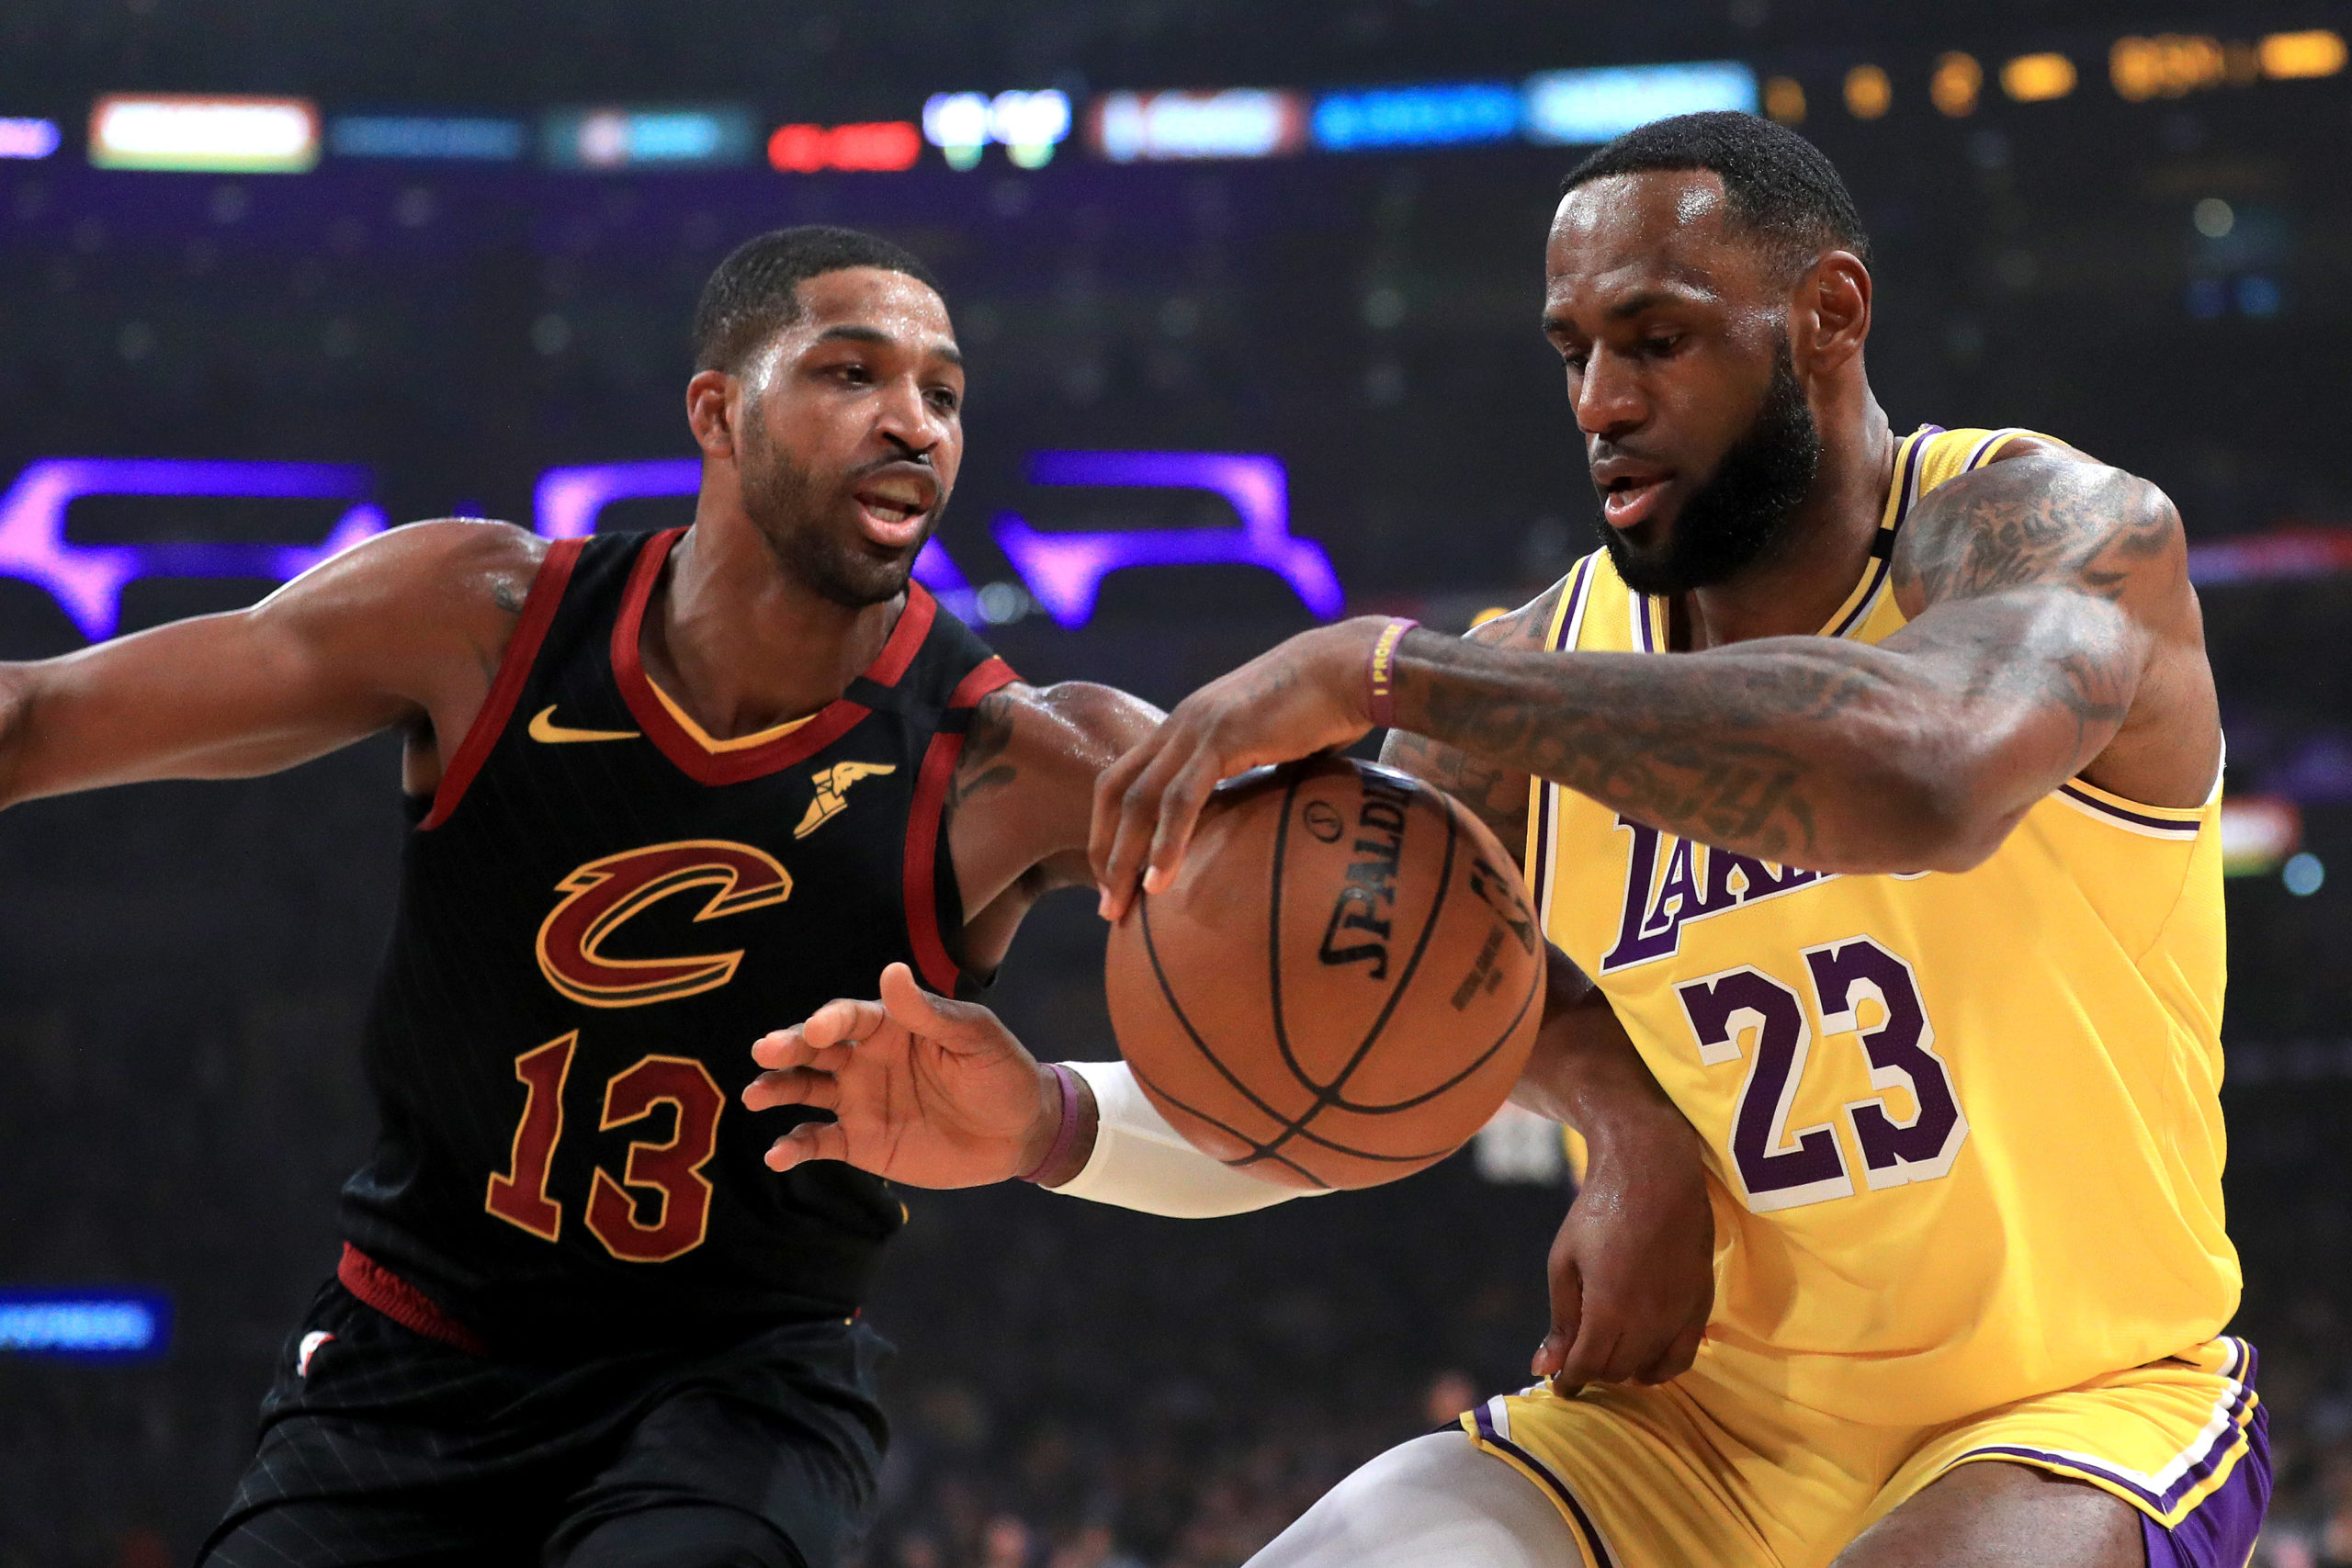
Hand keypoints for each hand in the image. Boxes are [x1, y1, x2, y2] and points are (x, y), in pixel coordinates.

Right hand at [743, 962, 1063, 1187]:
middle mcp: (866, 1059)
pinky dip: (794, 1147)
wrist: (1021, 1133)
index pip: (850, 1016)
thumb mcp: (974, 1038)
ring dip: (777, 1088)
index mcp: (892, 1026)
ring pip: (806, 1090)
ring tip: (754, 1094)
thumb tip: (890, 971)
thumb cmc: (1002, 1073)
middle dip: (787, 1046)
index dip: (831, 1020)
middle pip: (815, 1048)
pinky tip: (777, 1155)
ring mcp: (860, 1100)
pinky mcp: (862, 1142)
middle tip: (764, 1050)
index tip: (817, 1030)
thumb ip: (928, 1013)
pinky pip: (819, 1141)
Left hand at [1090, 618, 1387, 919]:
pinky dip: (1165, 844)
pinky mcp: (1223, 738)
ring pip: (1138, 799)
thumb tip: (1264, 824)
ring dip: (1123, 858)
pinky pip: (1181, 800)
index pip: (1124, 779)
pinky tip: (1158, 884)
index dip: (1110, 828)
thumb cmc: (1327, 709)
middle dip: (1103, 850)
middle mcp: (1181, 725)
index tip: (1114, 878)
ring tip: (1119, 907)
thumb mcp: (1276, 747)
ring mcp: (1197, 728)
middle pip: (1114, 791)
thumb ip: (1257, 777)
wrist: (1351, 668)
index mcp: (1186, 726)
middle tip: (1106, 906)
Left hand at [1532, 1116, 1715, 1390]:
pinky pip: (1684, 1356)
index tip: (1559, 1385)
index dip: (1569, 1381)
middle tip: (1578, 1364)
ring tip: (1608, 1357)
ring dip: (1625, 1370)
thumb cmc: (1598, 1212)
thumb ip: (1560, 1320)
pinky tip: (1645, 1361)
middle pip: (1617, 1370)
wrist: (1653, 1173)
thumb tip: (1544, 1369)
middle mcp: (1649, 1319)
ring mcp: (1680, 1313)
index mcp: (1609, 1308)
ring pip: (1650, 1368)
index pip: (1587, 1366)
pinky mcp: (1701, 1303)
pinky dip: (1662, 1367)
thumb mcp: (1564, 1262)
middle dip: (1594, 1373)